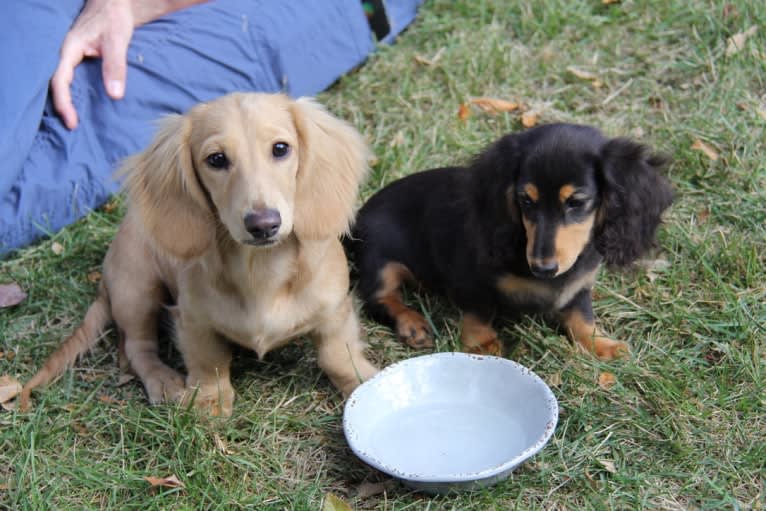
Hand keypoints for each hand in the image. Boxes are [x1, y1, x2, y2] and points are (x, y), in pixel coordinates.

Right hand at [52, 0, 205, 129]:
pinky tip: (85, 104)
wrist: (114, 3)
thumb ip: (115, 67)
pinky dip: (76, 92)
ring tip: (76, 120)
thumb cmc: (113, 18)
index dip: (64, 103)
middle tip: (72, 127)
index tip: (72, 122)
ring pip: (64, 81)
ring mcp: (71, 55)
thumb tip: (115, 95)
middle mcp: (65, 53)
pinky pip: (72, 77)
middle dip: (62, 106)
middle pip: (56, 84)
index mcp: (68, 49)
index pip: (59, 81)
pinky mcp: (80, 57)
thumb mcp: (117, 41)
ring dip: (68, 100)